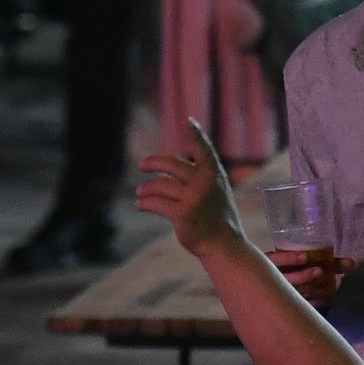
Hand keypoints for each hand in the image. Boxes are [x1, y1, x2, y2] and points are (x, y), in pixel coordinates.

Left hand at [137, 117, 255, 257]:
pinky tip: (140, 204)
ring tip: (140, 193)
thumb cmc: (217, 218)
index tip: (188, 120)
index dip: (195, 134)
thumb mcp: (216, 191)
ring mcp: (194, 198)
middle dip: (154, 163)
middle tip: (142, 165)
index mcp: (215, 174)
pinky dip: (145, 203)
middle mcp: (205, 182)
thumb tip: (165, 168)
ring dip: (146, 189)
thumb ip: (198, 177)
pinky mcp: (183, 214)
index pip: (204, 149)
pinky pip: (156, 203)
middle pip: (172, 165)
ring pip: (161, 186)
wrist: (224, 244)